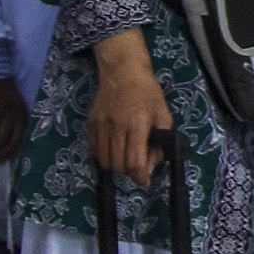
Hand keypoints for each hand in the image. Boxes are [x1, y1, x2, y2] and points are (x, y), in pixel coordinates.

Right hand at [88, 30, 173, 183]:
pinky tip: (114, 149)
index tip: (145, 181)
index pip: (134, 161)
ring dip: (116, 165)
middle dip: (129, 171)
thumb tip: (151, 166)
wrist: (123, 71)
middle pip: (118, 164)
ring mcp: (101, 125)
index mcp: (137, 124)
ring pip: (104, 160)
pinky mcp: (91, 123)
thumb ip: (160, 142)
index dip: (140, 176)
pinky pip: (95, 150)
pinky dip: (104, 156)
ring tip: (126, 157)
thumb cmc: (148, 92)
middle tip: (137, 166)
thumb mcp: (163, 114)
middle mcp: (116, 127)